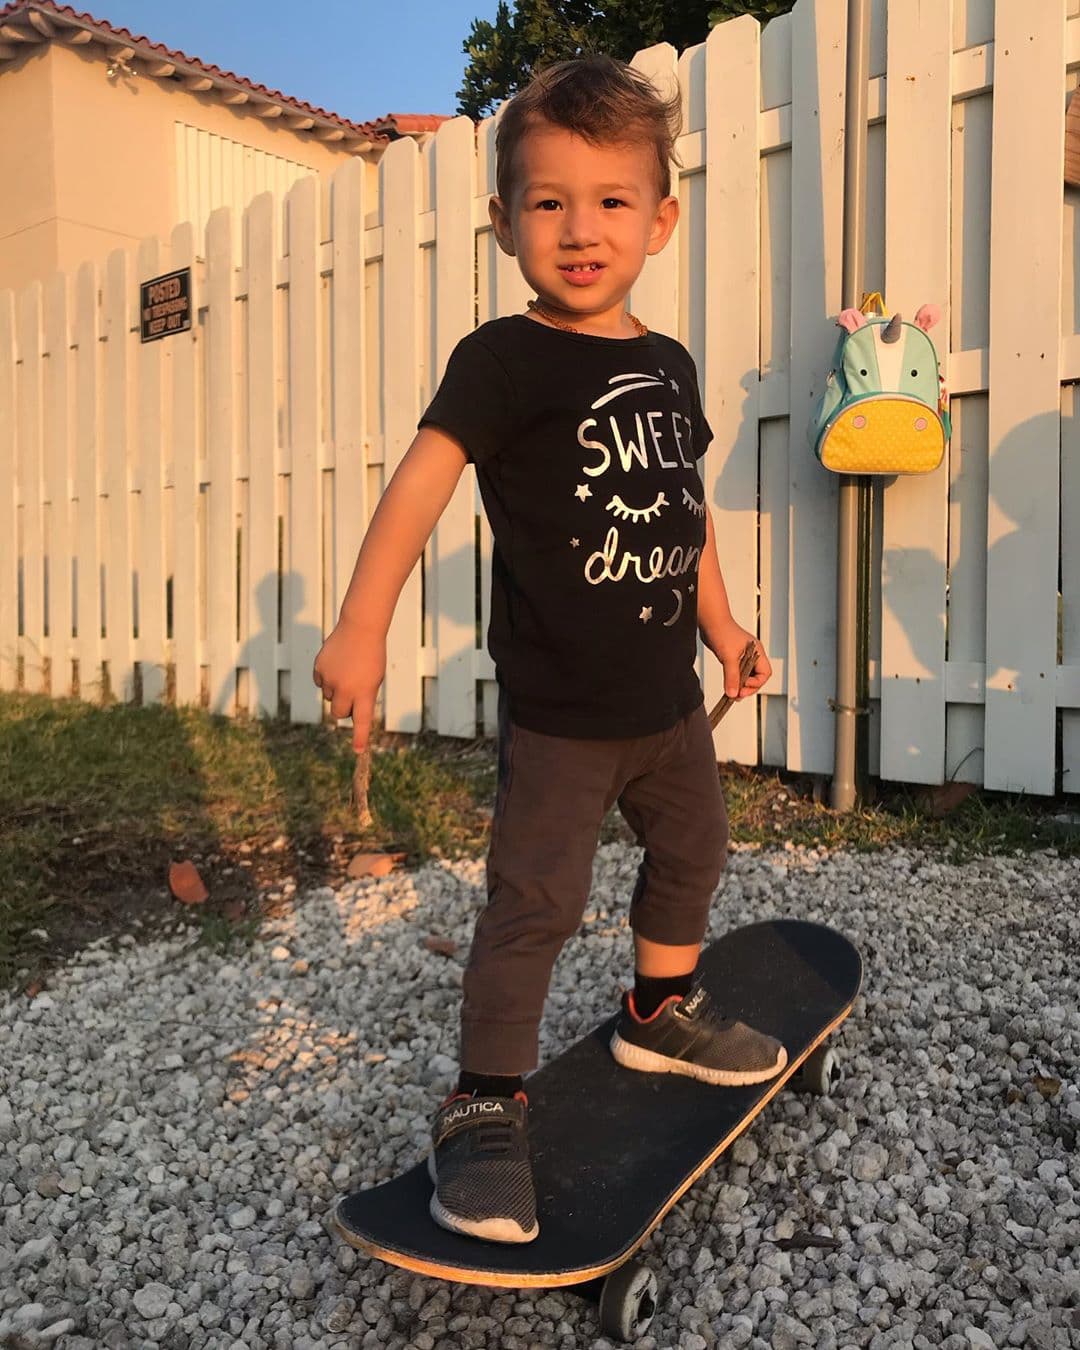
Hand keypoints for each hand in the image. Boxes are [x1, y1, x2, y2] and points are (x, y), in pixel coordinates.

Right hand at [312, 618, 385, 751]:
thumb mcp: (374, 679)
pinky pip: (320, 683)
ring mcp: (331, 679)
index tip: (359, 751)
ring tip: (347, 670)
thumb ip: (362, 697)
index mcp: (365, 692)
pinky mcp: (319, 669)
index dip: (360, 737)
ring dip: (336, 690)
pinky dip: (326, 678)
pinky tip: (336, 664)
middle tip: (351, 694)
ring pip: (329, 697)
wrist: (361, 628)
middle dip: (343, 709)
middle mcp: (346, 689)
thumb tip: (346, 713)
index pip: (362, 721)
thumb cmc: (372, 656)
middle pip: (339, 714)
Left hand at [705, 624, 771, 699]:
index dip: (756, 683)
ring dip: (741, 685)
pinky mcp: (733, 657)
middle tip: (737, 695)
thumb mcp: (728, 657)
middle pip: (757, 677)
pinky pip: (737, 673)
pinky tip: (728, 685)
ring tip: (732, 693)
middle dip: (748, 687)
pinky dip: (734, 680)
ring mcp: (743, 656)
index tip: (743, 686)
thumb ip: (731, 676)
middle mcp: (752, 654)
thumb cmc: (722, 632)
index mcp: (757, 652)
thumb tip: (733, 693)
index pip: (765, 673)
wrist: (710, 621)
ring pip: (747, 676)